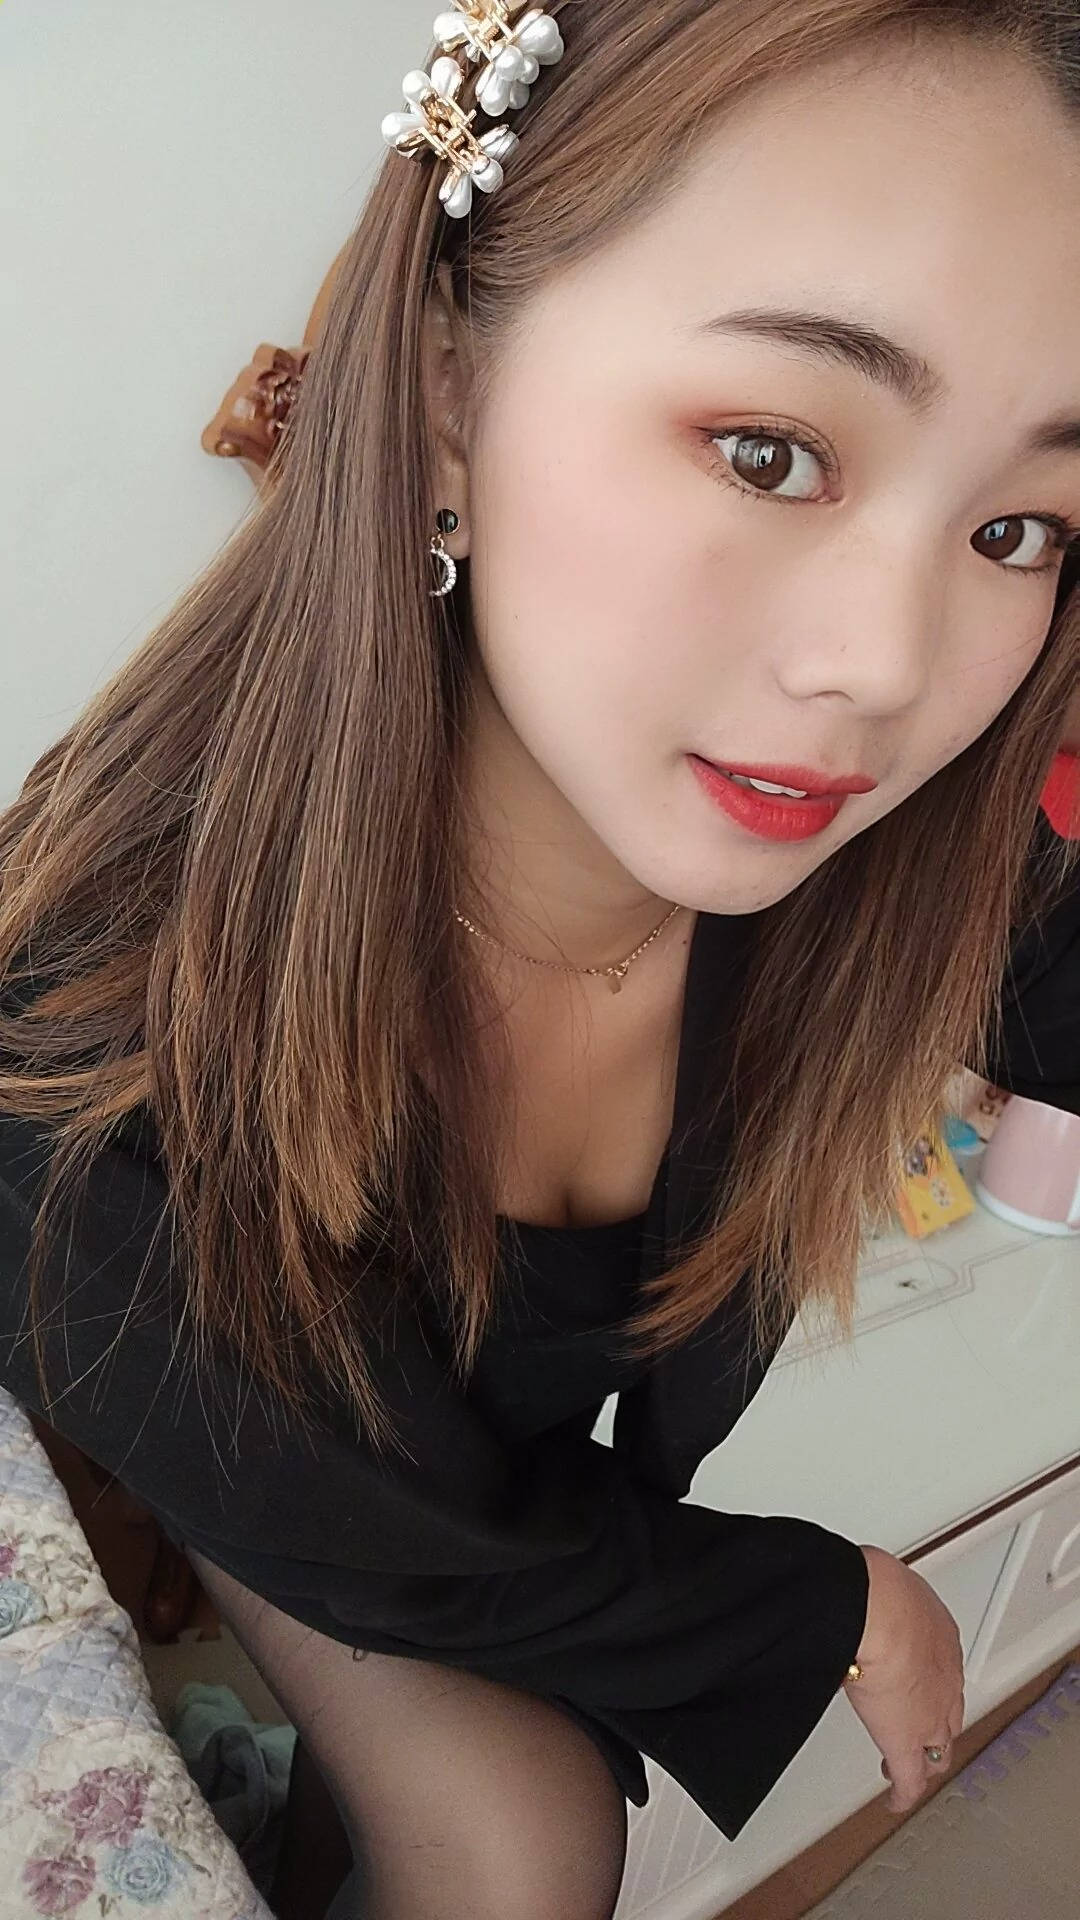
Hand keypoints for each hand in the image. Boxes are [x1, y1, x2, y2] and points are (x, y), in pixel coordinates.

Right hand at [842, 1544, 965, 1814]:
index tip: (916, 1688)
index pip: (942, 1669)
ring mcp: (930, 1712)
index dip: (930, 1685)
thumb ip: (869, 1600)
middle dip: (936, 1725)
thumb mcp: (877, 1590)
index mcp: (938, 1633)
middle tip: (920, 1733)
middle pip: (949, 1713)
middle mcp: (944, 1675)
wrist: (876, 1609)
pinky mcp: (907, 1741)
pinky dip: (904, 1793)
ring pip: (937, 1748)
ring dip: (924, 1758)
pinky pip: (910, 1780)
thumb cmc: (872, 1590)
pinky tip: (896, 1800)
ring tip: (910, 1767)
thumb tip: (841, 1591)